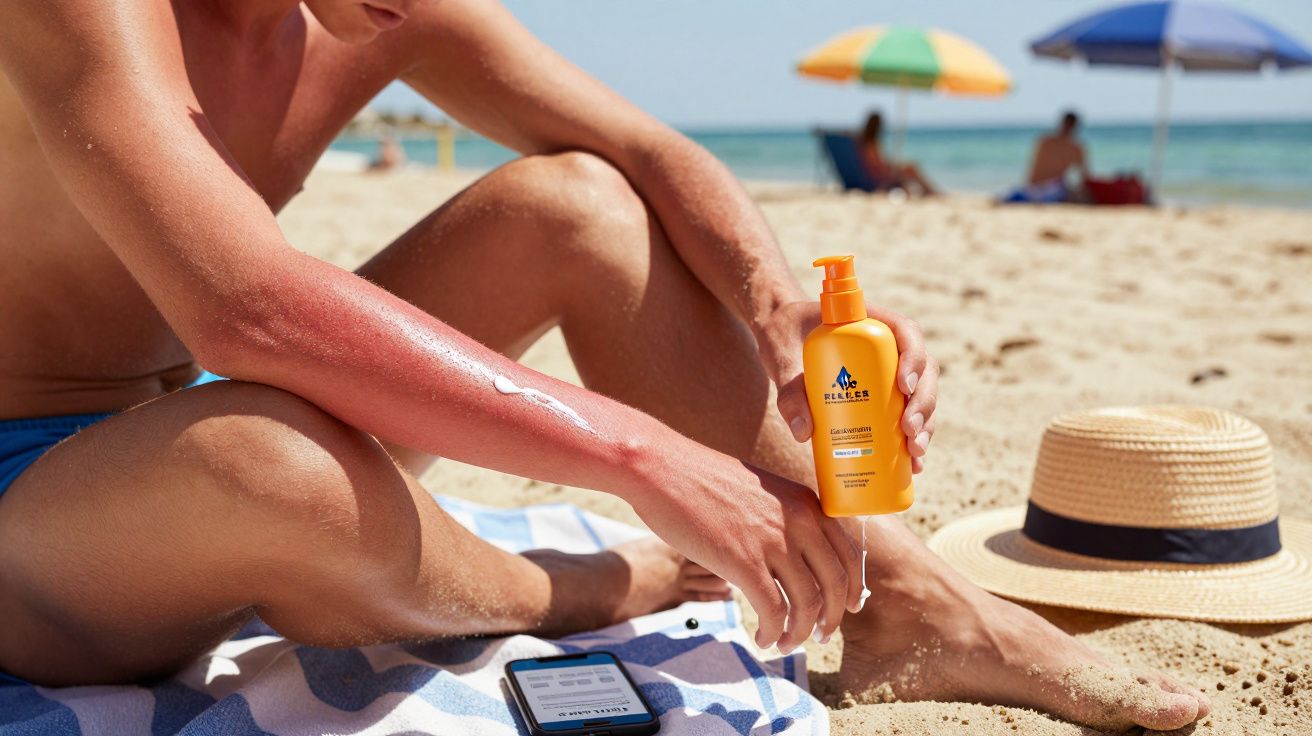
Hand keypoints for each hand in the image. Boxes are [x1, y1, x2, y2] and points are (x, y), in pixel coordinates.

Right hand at [627, 448, 863, 652]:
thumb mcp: (761, 490)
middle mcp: (799, 520)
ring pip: (808, 603)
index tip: (845, 607)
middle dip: (831, 617)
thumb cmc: (702, 479)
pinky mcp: (743, 561)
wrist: (661, 468)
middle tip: (820, 635)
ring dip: (800, 633)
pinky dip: (772, 632)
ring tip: (785, 643)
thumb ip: (784, 516)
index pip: (849, 553)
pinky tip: (762, 639)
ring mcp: (773, 541)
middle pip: (835, 583)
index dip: (851, 588)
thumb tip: (795, 551)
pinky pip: (773, 610)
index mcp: (806, 502)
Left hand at [758, 301, 938, 472]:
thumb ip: (789, 390)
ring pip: (920, 396)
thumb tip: (804, 433)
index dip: (914, 358)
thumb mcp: (780, 357)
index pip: (906, 333)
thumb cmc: (782, 338)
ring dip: (925, 425)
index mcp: (869, 324)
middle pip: (922, 371)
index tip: (904, 386)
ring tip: (915, 453)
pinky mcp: (880, 396)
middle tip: (908, 431)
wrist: (780, 339)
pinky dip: (912, 438)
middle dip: (923, 403)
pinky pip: (906, 415)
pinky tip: (913, 466)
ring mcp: (887, 372)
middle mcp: (886, 348)